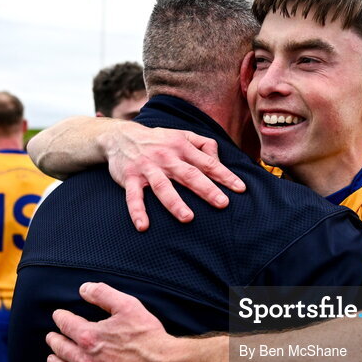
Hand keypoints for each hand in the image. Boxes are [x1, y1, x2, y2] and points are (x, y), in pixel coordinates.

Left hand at [45, 282, 184, 361]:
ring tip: (52, 358)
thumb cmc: (149, 337)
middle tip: (52, 337)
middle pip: (61, 348)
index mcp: (89, 336)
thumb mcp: (128, 306)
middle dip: (54, 340)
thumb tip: (84, 288)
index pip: (65, 324)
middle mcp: (85, 360)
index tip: (59, 316)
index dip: (60, 317)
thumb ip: (104, 294)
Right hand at [105, 121, 246, 231]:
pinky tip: (143, 226)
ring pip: (162, 187)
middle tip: (222, 203)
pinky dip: (137, 211)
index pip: (207, 163)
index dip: (224, 175)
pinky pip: (133, 197)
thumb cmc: (159, 140)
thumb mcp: (183, 135)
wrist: (121, 136)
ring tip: (188, 218)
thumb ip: (204, 145)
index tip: (240, 188)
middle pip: (189, 175)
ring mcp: (148, 169)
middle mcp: (166, 158)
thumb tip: (219, 160)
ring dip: (174, 202)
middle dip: (206, 189)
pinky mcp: (130, 178)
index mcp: (182, 147)